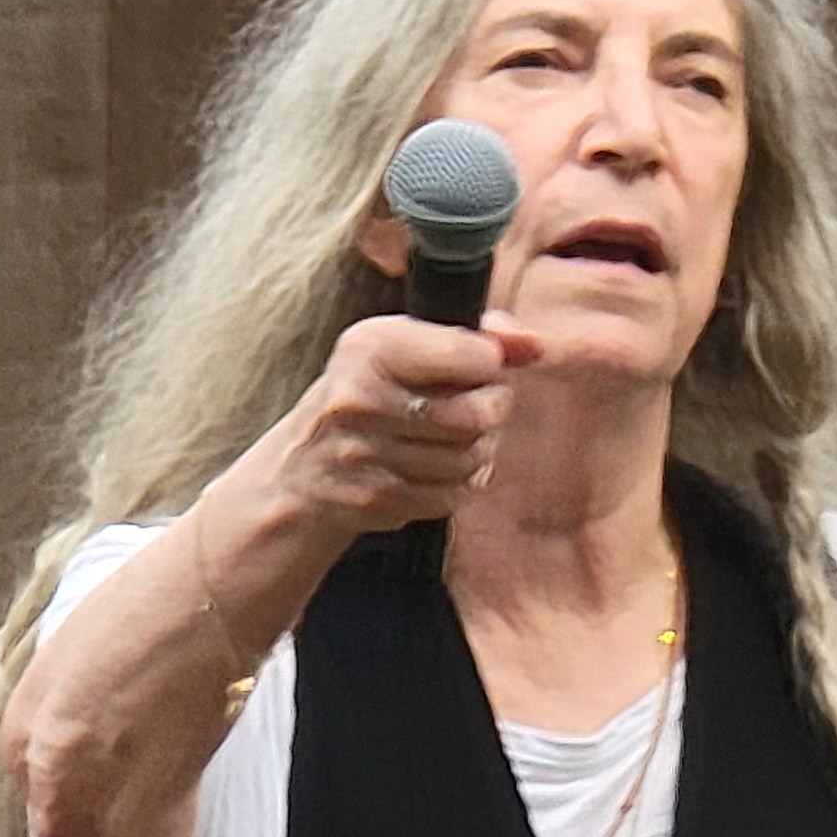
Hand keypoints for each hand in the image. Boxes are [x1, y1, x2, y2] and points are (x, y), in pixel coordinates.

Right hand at [269, 311, 537, 533]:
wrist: (301, 469)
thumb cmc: (364, 394)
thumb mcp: (402, 346)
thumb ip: (474, 337)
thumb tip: (535, 345)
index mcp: (371, 349)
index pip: (472, 355)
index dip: (492, 363)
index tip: (485, 367)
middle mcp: (362, 399)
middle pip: (477, 413)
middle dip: (493, 409)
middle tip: (483, 404)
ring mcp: (366, 455)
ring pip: (468, 458)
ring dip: (480, 449)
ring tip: (462, 436)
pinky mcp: (376, 499)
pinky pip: (451, 494)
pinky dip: (458, 483)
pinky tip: (442, 468)